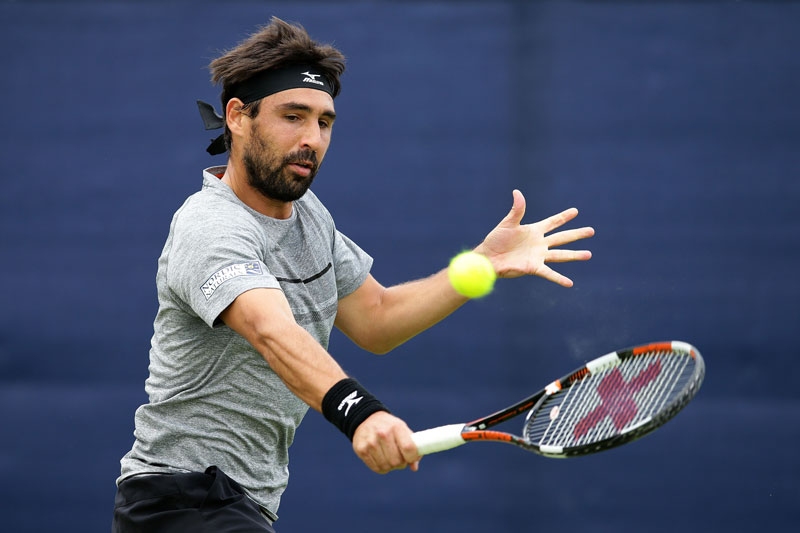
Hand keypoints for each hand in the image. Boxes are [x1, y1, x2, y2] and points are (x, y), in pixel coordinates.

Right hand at [352, 411, 420, 473]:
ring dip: (390, 466)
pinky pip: (376, 468)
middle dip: (401, 463)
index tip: (411, 457)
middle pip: (397, 461)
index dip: (412, 457)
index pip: (408, 448)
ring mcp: (371, 442)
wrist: (366, 418)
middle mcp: (383, 434)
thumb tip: (414, 467)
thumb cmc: (389, 427)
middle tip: (399, 458)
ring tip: (389, 457)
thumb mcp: (402, 430)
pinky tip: (381, 459)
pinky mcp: (362, 450)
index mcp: (396, 427)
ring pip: (386, 467)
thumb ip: (411, 447)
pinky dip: (381, 467)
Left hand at [475, 190, 594, 286]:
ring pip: (560, 255)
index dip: (563, 217)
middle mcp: (539, 244)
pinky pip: (548, 273)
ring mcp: (538, 256)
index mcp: (534, 231)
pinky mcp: (533, 267)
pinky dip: (559, 278)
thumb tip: (517, 192)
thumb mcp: (507, 223)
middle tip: (591, 231)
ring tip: (588, 255)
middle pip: (562, 238)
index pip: (552, 222)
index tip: (575, 211)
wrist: (487, 257)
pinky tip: (570, 283)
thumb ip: (517, 210)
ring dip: (574, 255)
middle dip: (577, 234)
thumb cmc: (495, 240)